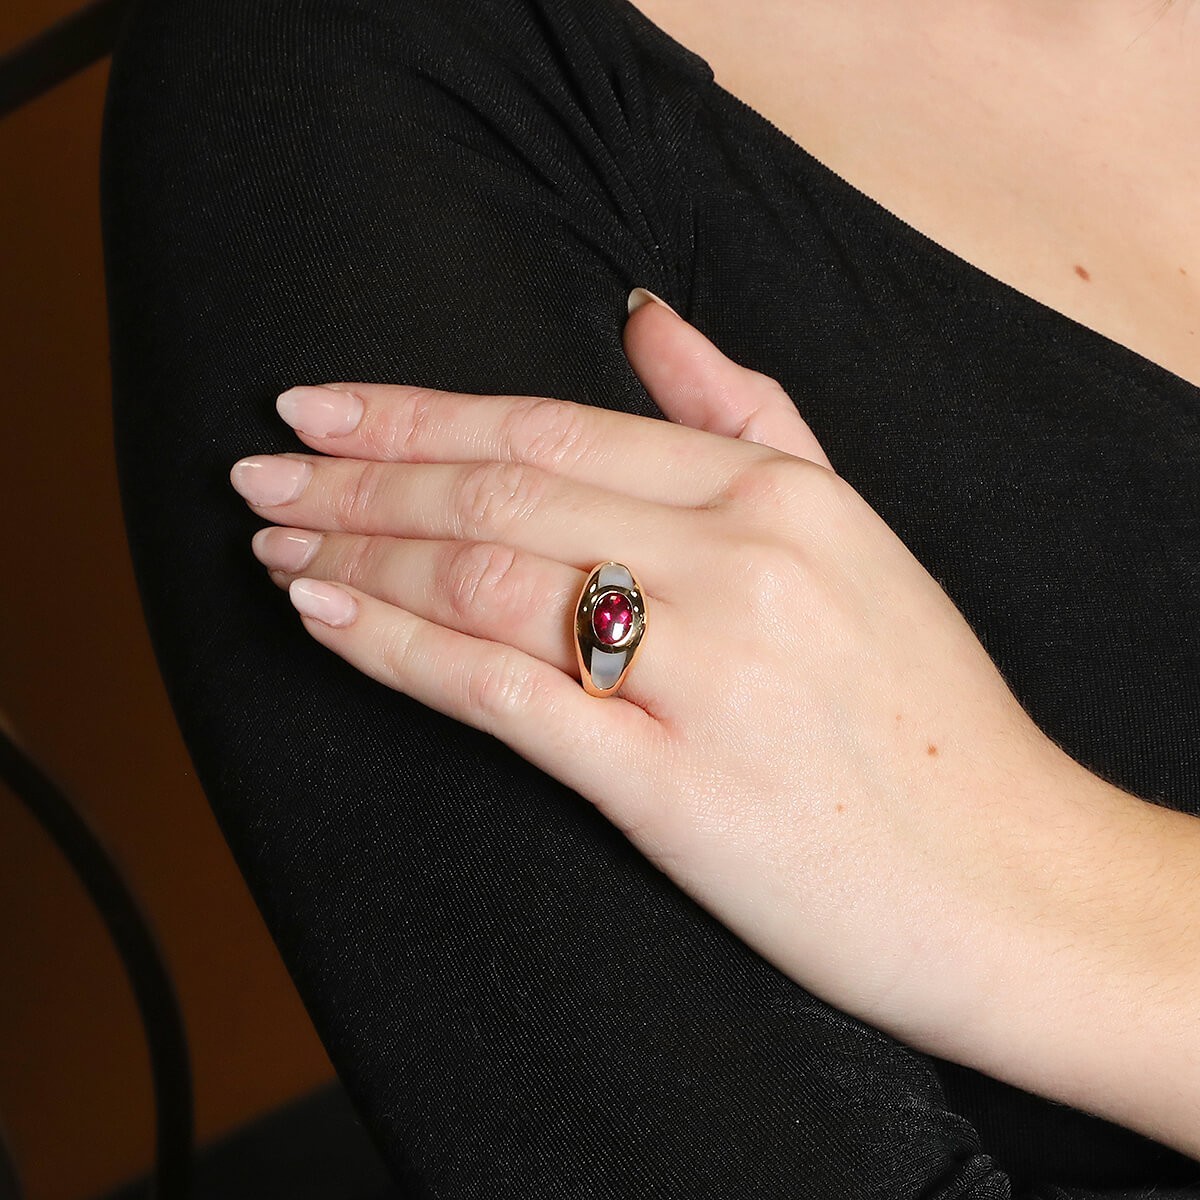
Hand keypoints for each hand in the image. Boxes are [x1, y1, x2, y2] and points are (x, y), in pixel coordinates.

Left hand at [229, 289, 1071, 1065]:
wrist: (1009, 880)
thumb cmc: (929, 716)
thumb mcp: (857, 530)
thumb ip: (749, 412)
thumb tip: (645, 313)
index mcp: (775, 497)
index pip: (549, 424)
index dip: (414, 412)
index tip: (319, 407)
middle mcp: (734, 567)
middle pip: (497, 492)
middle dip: (356, 476)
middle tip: (260, 471)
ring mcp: (702, 674)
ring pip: (482, 581)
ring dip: (356, 554)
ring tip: (275, 542)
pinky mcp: (671, 786)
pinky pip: (499, 695)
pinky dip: (395, 648)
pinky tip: (324, 618)